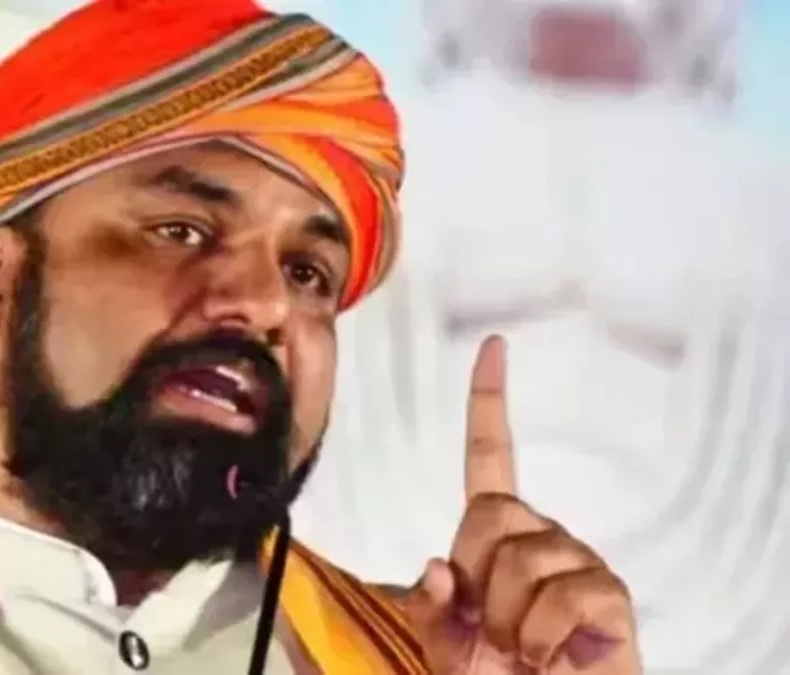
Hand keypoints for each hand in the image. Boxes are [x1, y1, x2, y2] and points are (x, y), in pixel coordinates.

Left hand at [401, 336, 640, 673]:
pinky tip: (548, 656)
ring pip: (519, 562)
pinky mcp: (610, 592)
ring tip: (523, 648)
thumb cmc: (497, 673)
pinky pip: (559, 597)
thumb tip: (437, 565)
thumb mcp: (444, 639)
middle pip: (488, 513)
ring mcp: (579, 558)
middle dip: (476, 578)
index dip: (488, 401)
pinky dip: (537, 640)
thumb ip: (429, 603)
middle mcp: (542, 531)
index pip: (490, 454)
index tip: (492, 346)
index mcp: (498, 532)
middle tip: (492, 627)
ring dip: (505, 622)